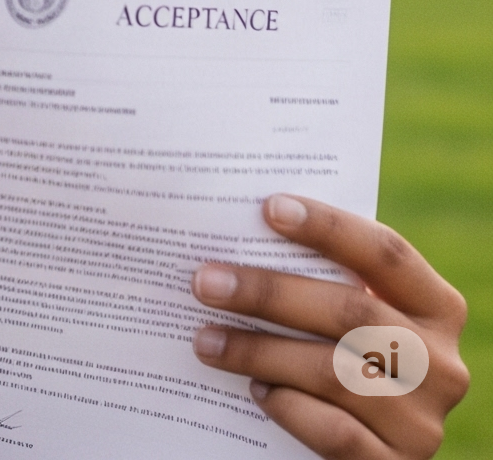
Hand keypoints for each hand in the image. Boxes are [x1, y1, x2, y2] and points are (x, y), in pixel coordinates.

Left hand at [191, 193, 469, 458]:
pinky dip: (288, 406)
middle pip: (350, 311)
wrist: (368, 445)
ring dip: (258, 352)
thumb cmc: (345, 352)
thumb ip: (323, 277)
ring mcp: (423, 421)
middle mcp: (440, 363)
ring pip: (333, 373)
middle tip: (204, 282)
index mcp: (436, 307)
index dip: (330, 227)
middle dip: (268, 293)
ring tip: (206, 340)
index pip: (387, 253)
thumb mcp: (353, 313)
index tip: (268, 207)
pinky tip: (253, 390)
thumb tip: (234, 229)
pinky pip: (334, 431)